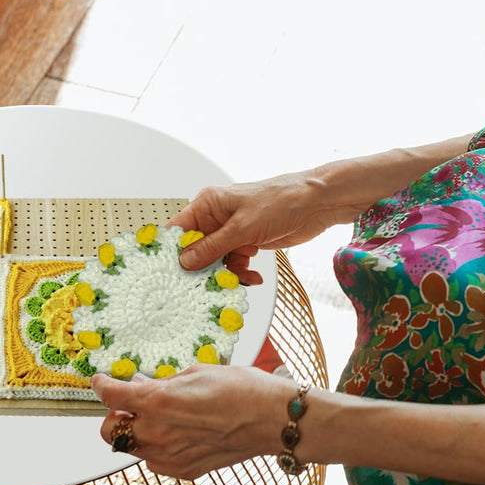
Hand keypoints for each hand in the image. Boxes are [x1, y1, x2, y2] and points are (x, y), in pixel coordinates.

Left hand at [94, 364, 294, 479]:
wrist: (272, 420)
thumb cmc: (241, 389)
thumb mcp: (196, 373)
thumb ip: (163, 383)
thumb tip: (143, 385)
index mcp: (159, 402)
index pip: (111, 396)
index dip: (101, 386)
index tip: (101, 381)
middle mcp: (159, 433)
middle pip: (110, 431)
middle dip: (115, 415)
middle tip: (130, 402)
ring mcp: (170, 457)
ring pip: (131, 448)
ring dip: (136, 432)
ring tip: (157, 416)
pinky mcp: (185, 470)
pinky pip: (155, 461)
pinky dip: (155, 447)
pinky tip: (174, 433)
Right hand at [169, 169, 339, 281]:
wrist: (315, 204)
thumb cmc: (281, 200)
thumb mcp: (243, 227)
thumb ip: (213, 246)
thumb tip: (186, 260)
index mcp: (209, 203)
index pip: (180, 229)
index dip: (173, 250)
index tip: (169, 272)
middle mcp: (217, 217)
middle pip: (197, 249)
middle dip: (202, 268)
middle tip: (206, 284)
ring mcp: (232, 231)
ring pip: (216, 260)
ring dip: (226, 273)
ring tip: (238, 279)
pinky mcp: (247, 242)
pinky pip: (234, 263)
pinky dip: (242, 272)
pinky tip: (253, 275)